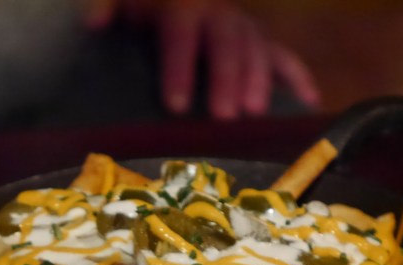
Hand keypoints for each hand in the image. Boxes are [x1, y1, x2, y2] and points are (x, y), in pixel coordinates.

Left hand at [85, 0, 320, 118]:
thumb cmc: (147, 4)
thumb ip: (109, 6)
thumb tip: (92, 25)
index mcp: (183, 6)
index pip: (181, 35)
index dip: (179, 68)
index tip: (174, 104)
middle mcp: (219, 13)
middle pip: (227, 45)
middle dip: (226, 80)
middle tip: (225, 116)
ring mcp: (243, 26)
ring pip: (257, 48)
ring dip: (258, 80)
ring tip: (255, 113)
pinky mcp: (260, 39)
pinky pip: (283, 54)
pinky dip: (298, 75)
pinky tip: (310, 100)